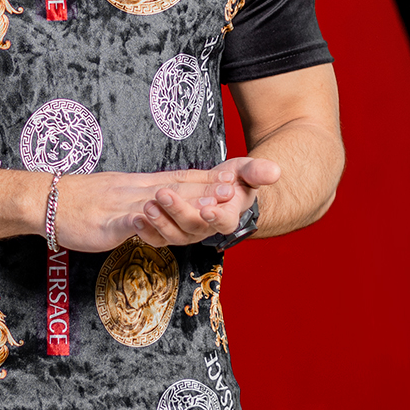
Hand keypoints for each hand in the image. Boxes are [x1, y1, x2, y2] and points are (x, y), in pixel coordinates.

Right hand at [51, 158, 279, 252]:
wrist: (47, 198)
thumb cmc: (82, 200)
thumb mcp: (120, 194)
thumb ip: (144, 197)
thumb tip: (166, 199)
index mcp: (141, 185)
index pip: (180, 179)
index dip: (207, 179)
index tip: (234, 179)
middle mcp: (136, 191)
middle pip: (176, 189)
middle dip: (206, 191)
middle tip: (234, 191)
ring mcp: (120, 205)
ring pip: (156, 204)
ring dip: (183, 205)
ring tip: (207, 207)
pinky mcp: (104, 222)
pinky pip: (122, 222)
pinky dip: (138, 222)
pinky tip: (149, 223)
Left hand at [134, 157, 279, 247]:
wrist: (220, 190)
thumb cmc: (235, 180)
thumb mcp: (247, 171)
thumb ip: (258, 171)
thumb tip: (274, 171)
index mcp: (228, 217)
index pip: (223, 222)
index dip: (216, 218)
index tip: (207, 209)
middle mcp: (206, 229)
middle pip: (193, 227)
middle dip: (178, 212)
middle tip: (164, 194)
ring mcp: (187, 233)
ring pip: (173, 236)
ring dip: (159, 222)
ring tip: (147, 205)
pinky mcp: (169, 232)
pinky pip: (156, 238)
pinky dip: (145, 231)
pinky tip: (135, 218)